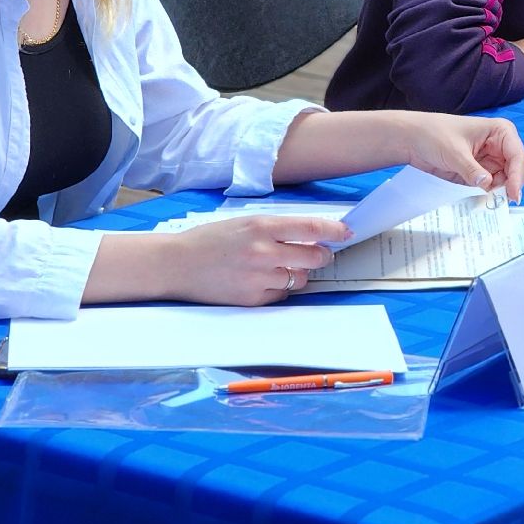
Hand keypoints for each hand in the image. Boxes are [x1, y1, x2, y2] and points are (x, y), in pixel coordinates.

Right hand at [169, 214, 350, 304]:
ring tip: (277, 267)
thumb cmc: (210, 240)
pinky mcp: (252, 299)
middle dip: (321, 255)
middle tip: (318, 254)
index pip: (310, 227)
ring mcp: (258, 277)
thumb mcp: (243, 223)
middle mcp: (263, 252)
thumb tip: (310, 234)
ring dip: (297, 273)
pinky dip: (278, 289)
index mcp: (261, 226)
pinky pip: (281, 296)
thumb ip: (276, 229)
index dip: (334, 230)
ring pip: (300, 279)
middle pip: (314, 256)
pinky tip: (261, 280)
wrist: (177, 264)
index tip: (346, 233)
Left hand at [403, 113, 523, 201]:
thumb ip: (472, 170)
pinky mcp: (481, 172)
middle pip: (517, 169)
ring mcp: (491, 160)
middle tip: (501, 200)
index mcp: (500, 132)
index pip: (517, 155)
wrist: (413, 139)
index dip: (517, 175)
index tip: (512, 194)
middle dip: (512, 184)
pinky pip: (493, 186)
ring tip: (490, 199)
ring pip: (507, 180)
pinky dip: (491, 194)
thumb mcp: (454, 153)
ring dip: (501, 191)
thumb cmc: (434, 134)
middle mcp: (500, 146)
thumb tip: (489, 185)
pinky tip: (485, 199)